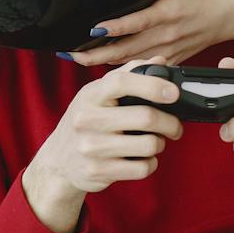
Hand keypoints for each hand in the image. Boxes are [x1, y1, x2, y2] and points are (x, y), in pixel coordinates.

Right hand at [22, 56, 182, 232]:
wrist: (58, 160)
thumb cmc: (86, 121)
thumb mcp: (98, 94)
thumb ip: (129, 75)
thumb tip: (160, 61)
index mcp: (90, 95)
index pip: (121, 82)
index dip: (152, 85)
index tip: (174, 92)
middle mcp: (88, 120)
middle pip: (145, 117)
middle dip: (170, 123)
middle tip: (175, 126)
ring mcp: (91, 147)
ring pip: (148, 145)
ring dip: (160, 144)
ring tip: (154, 142)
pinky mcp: (98, 171)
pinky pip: (142, 168)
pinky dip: (150, 163)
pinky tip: (142, 158)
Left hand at [69, 0, 233, 67]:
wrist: (227, 14)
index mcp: (171, 11)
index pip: (139, 22)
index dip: (116, 27)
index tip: (93, 29)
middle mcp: (168, 34)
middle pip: (128, 49)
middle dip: (98, 52)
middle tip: (71, 52)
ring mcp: (168, 50)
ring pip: (131, 61)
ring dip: (103, 62)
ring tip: (77, 58)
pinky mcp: (170, 58)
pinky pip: (140, 65)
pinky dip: (120, 67)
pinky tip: (100, 63)